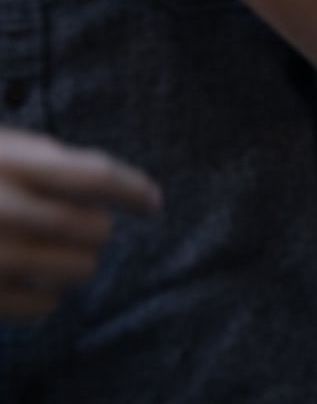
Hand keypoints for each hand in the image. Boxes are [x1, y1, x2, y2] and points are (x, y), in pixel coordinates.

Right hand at [0, 127, 161, 319]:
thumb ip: (44, 161)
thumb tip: (111, 186)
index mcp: (7, 160)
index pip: (94, 175)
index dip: (132, 188)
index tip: (154, 202)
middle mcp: (0, 206)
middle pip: (95, 227)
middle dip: (97, 229)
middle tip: (85, 227)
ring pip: (79, 268)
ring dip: (79, 262)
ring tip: (58, 253)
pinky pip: (43, 304)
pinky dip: (48, 295)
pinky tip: (34, 283)